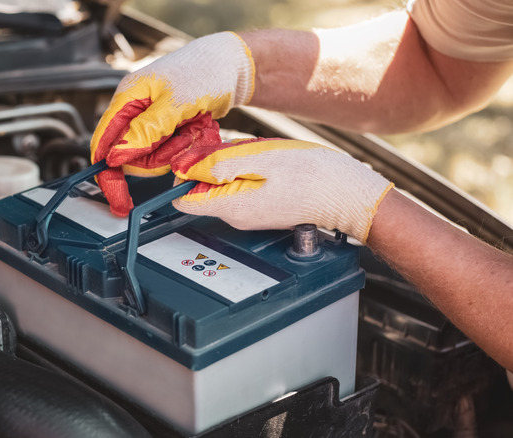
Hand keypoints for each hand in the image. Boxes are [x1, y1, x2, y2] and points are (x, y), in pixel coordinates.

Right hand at [91, 32, 255, 215]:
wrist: (232, 65)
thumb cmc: (204, 70)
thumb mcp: (175, 102)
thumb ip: (145, 129)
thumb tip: (117, 155)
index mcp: (126, 98)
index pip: (103, 143)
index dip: (108, 174)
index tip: (119, 199)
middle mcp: (135, 111)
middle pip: (132, 157)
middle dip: (159, 156)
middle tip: (183, 137)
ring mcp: (152, 121)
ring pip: (154, 157)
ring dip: (178, 149)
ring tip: (194, 127)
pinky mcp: (168, 129)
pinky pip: (171, 152)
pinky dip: (187, 145)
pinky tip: (199, 127)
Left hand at [170, 137, 393, 242]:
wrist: (349, 194)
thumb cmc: (314, 176)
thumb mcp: (262, 159)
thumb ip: (220, 164)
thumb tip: (186, 168)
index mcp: (231, 207)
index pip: (183, 198)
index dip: (184, 173)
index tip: (199, 153)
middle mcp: (236, 216)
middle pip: (203, 187)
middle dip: (213, 163)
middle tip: (240, 148)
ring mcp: (249, 214)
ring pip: (223, 183)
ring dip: (234, 163)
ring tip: (261, 155)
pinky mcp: (261, 207)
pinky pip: (242, 184)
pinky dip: (249, 168)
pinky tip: (269, 162)